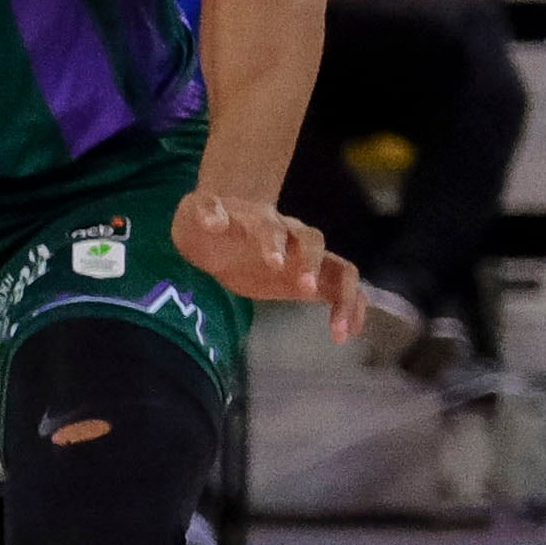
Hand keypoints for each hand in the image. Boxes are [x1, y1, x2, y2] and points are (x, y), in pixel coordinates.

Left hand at [172, 190, 367, 339]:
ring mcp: (306, 259)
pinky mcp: (311, 280)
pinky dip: (351, 308)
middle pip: (314, 242)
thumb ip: (203, 212)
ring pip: (340, 269)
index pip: (275, 228)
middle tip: (306, 290)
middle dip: (312, 265)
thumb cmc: (206, 220)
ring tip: (339, 329)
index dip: (276, 244)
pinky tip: (348, 332)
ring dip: (344, 296)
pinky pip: (341, 290)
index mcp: (263, 221)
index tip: (274, 265)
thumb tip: (215, 222)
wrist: (216, 228)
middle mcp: (292, 236)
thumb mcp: (194, 212)